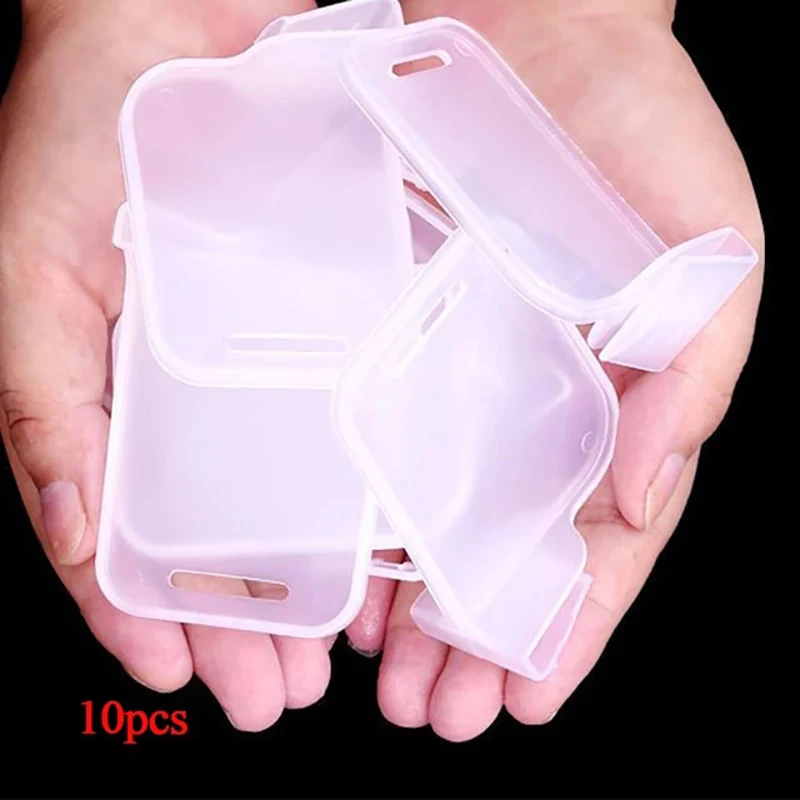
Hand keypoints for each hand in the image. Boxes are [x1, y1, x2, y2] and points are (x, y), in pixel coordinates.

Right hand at [0, 0, 342, 730]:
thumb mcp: (42, 264)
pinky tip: (383, 547)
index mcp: (119, 391)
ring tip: (331, 658)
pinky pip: (347, 416)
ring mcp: (266, 358)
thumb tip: (66, 523)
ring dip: (307, 581)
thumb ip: (45, 395)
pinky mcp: (328, 314)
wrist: (169, 20)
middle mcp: (196, 389)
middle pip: (216, 535)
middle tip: (276, 694)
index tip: (179, 676)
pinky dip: (360, 488)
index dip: (142, 612)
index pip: (124, 531)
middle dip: (243, 624)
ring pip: (287, 495)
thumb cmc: (86, 128)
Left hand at [345, 0, 763, 740]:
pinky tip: (347, 576)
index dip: (570, 627)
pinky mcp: (398, 327)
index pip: (600, 541)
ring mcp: (463, 371)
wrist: (538, 26)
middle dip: (478, 640)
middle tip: (440, 713)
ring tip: (390, 681)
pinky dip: (369, 512)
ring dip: (416, 605)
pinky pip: (380, 437)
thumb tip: (641, 499)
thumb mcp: (711, 260)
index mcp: (618, 401)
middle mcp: (537, 400)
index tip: (529, 700)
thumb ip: (690, 385)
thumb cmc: (635, 130)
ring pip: (438, 513)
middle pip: (508, 549)